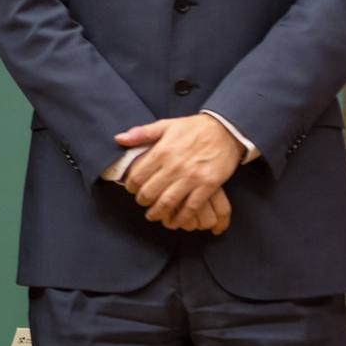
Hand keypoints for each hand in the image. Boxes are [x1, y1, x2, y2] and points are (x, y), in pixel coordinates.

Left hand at [118, 114, 244, 230]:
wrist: (226, 130)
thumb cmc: (193, 128)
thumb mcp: (166, 125)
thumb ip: (142, 133)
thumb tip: (119, 139)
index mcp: (162, 151)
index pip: (138, 176)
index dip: (131, 186)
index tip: (131, 189)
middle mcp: (175, 165)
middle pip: (150, 192)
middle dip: (142, 201)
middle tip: (142, 203)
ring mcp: (192, 177)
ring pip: (168, 202)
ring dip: (158, 213)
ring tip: (154, 215)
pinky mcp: (208, 186)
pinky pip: (191, 207)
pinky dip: (181, 218)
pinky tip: (175, 221)